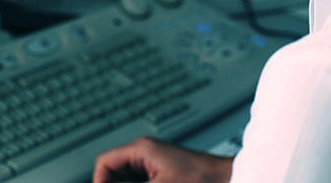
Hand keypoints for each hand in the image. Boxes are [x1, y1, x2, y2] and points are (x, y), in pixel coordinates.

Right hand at [93, 137, 233, 182]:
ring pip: (127, 179)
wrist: (231, 179)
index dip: (99, 181)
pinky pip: (141, 181)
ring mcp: (155, 165)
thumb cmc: (203, 179)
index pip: (105, 163)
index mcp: (141, 149)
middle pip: (114, 172)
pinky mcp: (165, 175)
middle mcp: (146, 154)